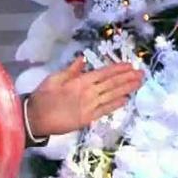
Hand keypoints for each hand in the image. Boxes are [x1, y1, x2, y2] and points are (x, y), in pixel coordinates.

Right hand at [26, 56, 143, 137]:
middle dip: (128, 78)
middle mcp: (88, 93)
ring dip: (127, 89)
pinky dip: (116, 104)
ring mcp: (89, 106)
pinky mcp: (88, 118)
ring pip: (112, 95)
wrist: (35, 118)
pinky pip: (105, 110)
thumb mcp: (53, 79)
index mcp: (79, 82)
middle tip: (142, 73)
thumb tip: (82, 59)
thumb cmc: (42, 97)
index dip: (117, 69)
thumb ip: (70, 70)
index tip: (130, 65)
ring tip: (139, 83)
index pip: (103, 73)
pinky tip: (126, 99)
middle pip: (112, 84)